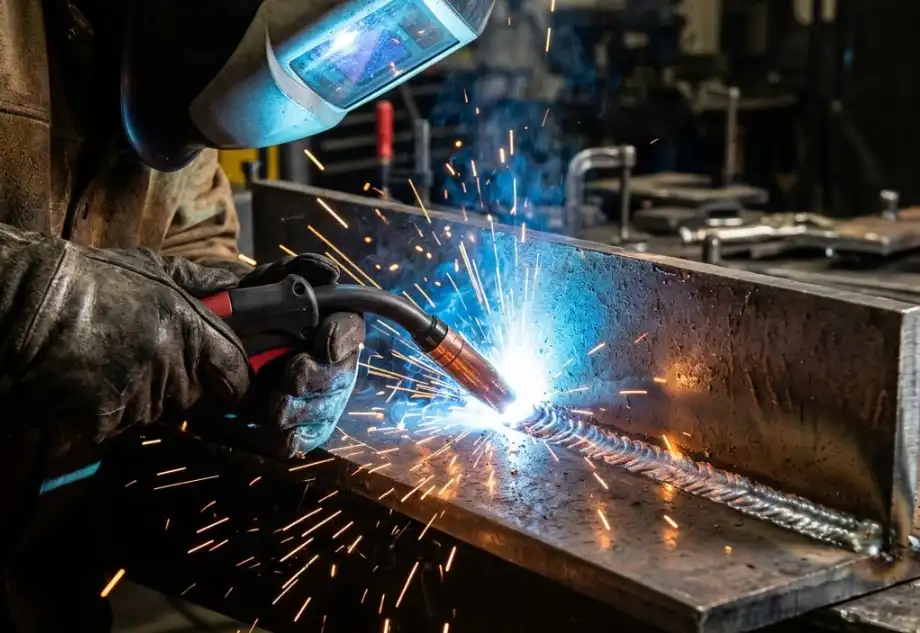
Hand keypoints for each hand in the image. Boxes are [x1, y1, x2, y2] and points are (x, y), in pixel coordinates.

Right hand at [0, 225, 249, 444]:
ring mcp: (136, 394)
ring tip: (115, 362)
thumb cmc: (92, 279)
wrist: (28, 303)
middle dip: (181, 381)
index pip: (234, 372)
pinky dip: (112, 409)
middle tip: (150, 355)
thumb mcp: (152, 267)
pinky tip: (94, 380)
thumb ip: (199, 281)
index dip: (233, 377)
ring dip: (145, 395)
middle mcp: (168, 365)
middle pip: (194, 394)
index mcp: (187, 329)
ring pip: (158, 410)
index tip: (227, 377)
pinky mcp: (105, 418)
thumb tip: (234, 287)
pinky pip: (123, 423)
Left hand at [234, 254, 364, 457]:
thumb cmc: (243, 312)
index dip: (344, 335)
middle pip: (342, 373)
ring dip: (306, 409)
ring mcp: (314, 395)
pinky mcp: (296, 425)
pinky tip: (281, 436)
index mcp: (327, 325)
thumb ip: (294, 270)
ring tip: (277, 410)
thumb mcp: (263, 283)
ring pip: (326, 407)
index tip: (325, 342)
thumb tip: (330, 271)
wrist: (205, 348)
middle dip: (320, 377)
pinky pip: (306, 437)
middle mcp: (327, 361)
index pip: (352, 326)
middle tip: (294, 375)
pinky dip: (295, 438)